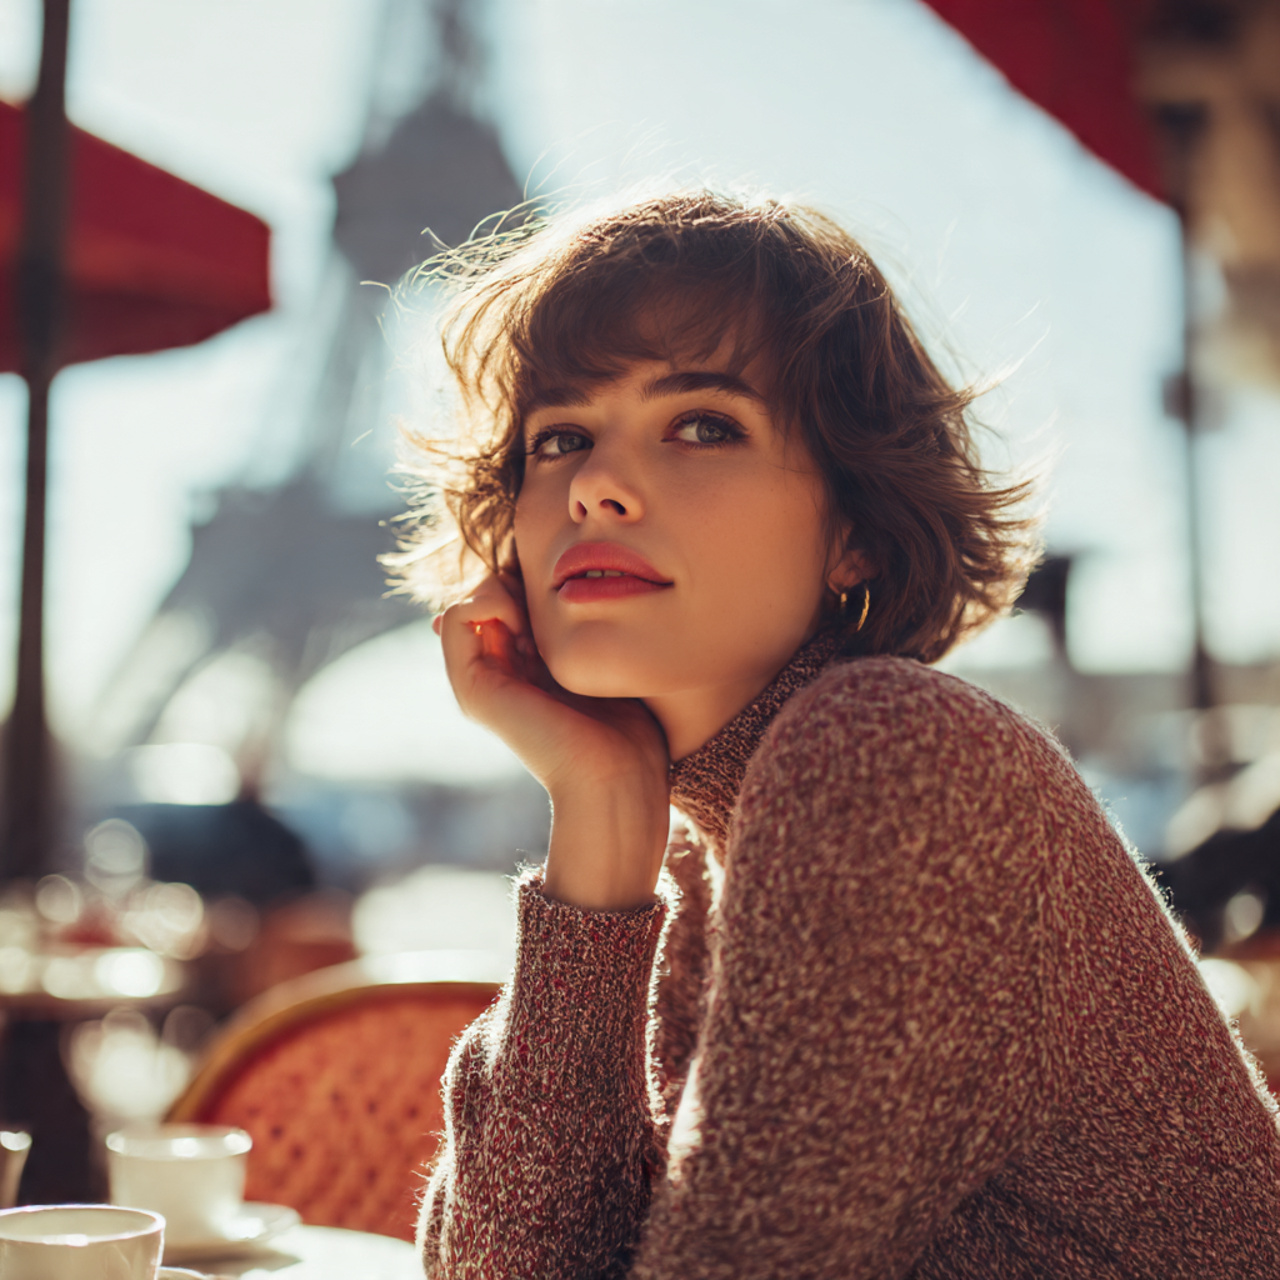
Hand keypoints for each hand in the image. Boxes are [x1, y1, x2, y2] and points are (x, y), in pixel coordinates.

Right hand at [435, 574, 670, 909]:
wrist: (618, 778)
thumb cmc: (631, 727)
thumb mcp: (605, 660)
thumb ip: (580, 630)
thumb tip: (555, 590)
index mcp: (528, 672)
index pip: (511, 600)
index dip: (531, 581)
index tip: (568, 594)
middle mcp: (500, 676)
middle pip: (489, 596)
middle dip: (518, 580)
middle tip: (554, 601)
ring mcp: (482, 683)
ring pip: (469, 600)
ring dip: (502, 587)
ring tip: (537, 611)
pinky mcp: (474, 689)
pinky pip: (456, 617)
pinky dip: (486, 599)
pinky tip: (521, 618)